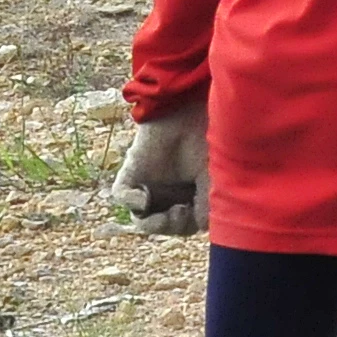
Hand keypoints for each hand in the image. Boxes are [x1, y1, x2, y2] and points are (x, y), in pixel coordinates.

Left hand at [112, 104, 205, 236]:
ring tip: (170, 210)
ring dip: (155, 223)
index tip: (194, 213)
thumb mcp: (214, 181)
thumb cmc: (208, 142)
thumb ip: (206, 208)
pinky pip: (122, 196)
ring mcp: (147, 183)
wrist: (192, 109)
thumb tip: (198, 226)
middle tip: (182, 211)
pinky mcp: (131, 171)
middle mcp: (166, 191)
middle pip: (162, 225)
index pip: (182, 225)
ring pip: (141, 219)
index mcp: (187, 193)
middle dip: (172, 226)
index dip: (187, 226)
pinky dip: (132, 201)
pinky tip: (144, 196)